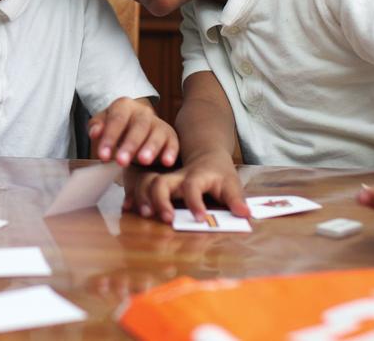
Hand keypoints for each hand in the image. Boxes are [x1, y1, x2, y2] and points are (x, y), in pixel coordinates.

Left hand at [88, 97, 177, 167]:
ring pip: (156, 134)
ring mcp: (158, 123)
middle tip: (122, 161)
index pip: (117, 119)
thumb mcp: (104, 123)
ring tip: (143, 161)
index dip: (110, 137)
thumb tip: (94, 133)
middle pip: (138, 126)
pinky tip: (166, 162)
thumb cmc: (119, 127)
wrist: (137, 125)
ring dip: (150, 148)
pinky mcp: (170, 135)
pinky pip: (172, 142)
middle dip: (130, 144)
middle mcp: (143, 112)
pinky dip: (170, 152)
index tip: (103, 156)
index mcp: (124, 106)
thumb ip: (97, 126)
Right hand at [122, 151, 248, 223]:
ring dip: (143, 199)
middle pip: (161, 183)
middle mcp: (177, 177)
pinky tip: (128, 209)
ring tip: (145, 215)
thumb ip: (236, 199)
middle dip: (160, 201)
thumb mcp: (231, 183)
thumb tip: (245, 214)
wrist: (205, 154)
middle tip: (166, 219)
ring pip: (145, 184)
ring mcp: (164, 179)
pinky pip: (138, 188)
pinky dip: (132, 198)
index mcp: (197, 176)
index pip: (193, 186)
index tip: (199, 218)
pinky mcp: (155, 184)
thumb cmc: (219, 173)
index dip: (195, 202)